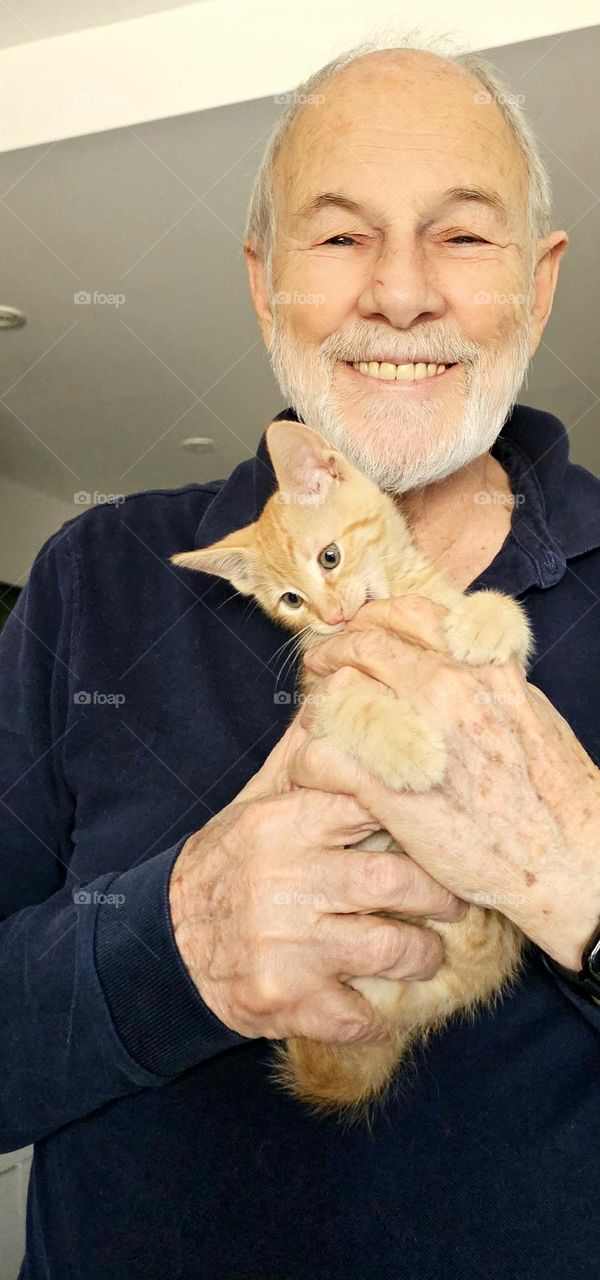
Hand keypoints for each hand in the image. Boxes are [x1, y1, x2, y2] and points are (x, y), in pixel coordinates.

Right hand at [168, 715, 466, 1043]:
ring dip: (422, 955)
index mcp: (285, 825)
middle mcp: (287, 880)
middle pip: (395, 879)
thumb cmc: (227, 867)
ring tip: (426, 952)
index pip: (370, 805)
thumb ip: (299, 760)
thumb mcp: (254, 806)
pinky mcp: (286, 999)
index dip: (415, 817)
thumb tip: (331, 699)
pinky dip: (379, 1017)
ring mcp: (288, 944)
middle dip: (441, 895)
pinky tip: (381, 1007)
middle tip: (456, 900)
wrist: (166, 946)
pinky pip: (358, 1015)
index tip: (440, 830)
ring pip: (390, 948)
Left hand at [294, 596, 599, 971]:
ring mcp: (415, 737)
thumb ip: (485, 678)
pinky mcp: (388, 791)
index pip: (407, 616)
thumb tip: (454, 657)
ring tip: (316, 721)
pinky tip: (311, 772)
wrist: (563, 858)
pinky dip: (307, 762)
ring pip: (337, 695)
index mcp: (479, 666)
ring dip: (318, 706)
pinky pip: (323, 758)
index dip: (371, 620)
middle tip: (319, 663)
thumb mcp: (530, 710)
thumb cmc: (554, 793)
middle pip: (363, 647)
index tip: (357, 631)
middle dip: (333, 652)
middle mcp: (445, 690)